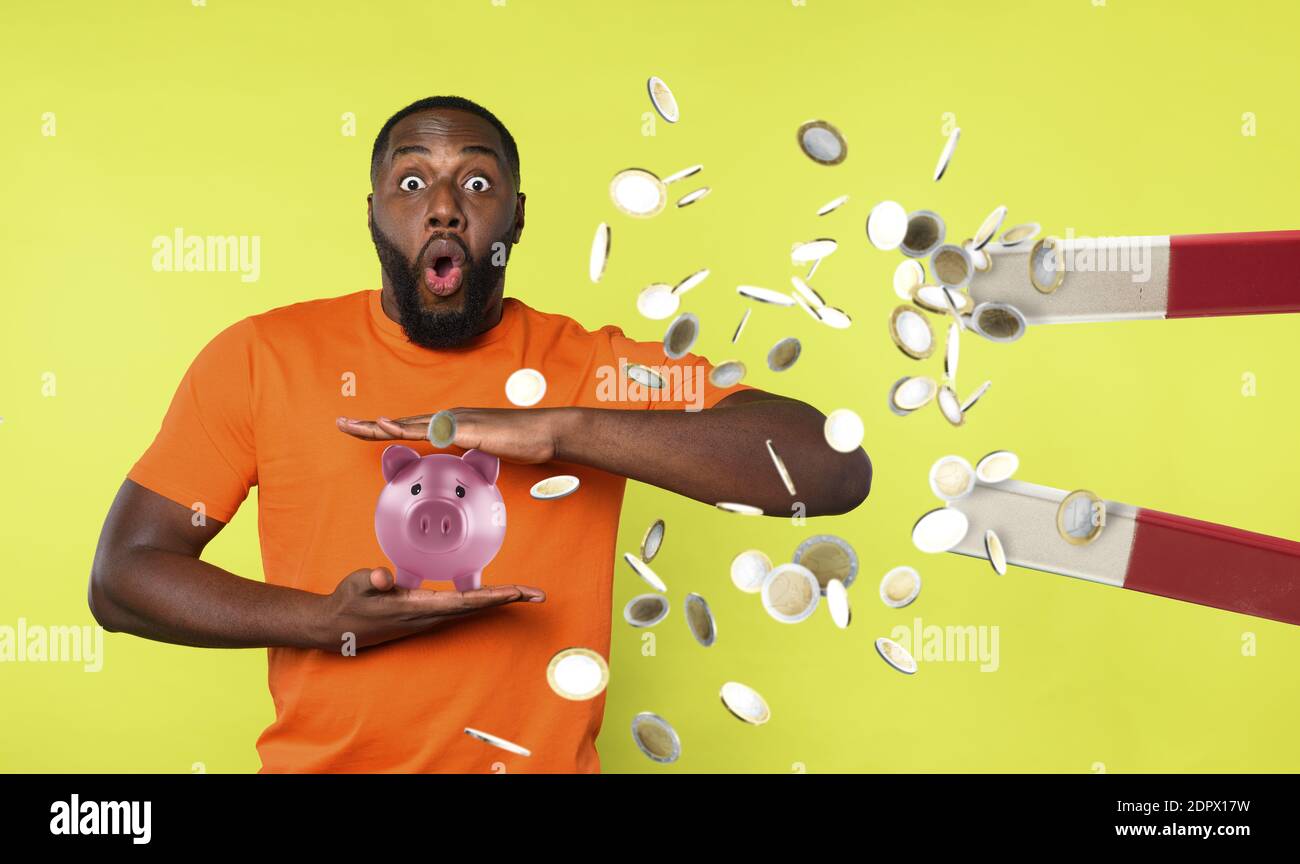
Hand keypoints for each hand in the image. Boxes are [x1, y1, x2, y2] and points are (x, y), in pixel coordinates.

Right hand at [314, 567, 545, 650]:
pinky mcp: (426, 615)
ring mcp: (429, 618)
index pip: (462, 601)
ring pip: (472, 608)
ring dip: (500, 600)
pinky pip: (462, 607)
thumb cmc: (348, 601)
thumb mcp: (356, 585)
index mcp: (417, 607)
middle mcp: (429, 616)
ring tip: (528, 593)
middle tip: (539, 594)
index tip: (515, 593)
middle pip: (476, 607)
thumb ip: (371, 580)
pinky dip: (484, 600)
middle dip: (508, 599)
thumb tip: (382, 577)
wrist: (337, 628)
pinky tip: (497, 595)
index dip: (490, 597)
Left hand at [336, 408, 570, 464]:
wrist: (545, 432)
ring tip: (351, 425)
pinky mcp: (464, 428)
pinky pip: (428, 430)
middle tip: (340, 423)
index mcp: (451, 425)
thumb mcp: (488, 453)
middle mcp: (448, 418)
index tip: (360, 429)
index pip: (410, 427)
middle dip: (368, 425)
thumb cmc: (522, 443)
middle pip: (400, 422)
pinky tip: (385, 427)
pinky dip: (403, 428)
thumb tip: (464, 466)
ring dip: (377, 425)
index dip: (383, 429)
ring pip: (407, 423)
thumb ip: (471, 456)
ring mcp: (455, 420)